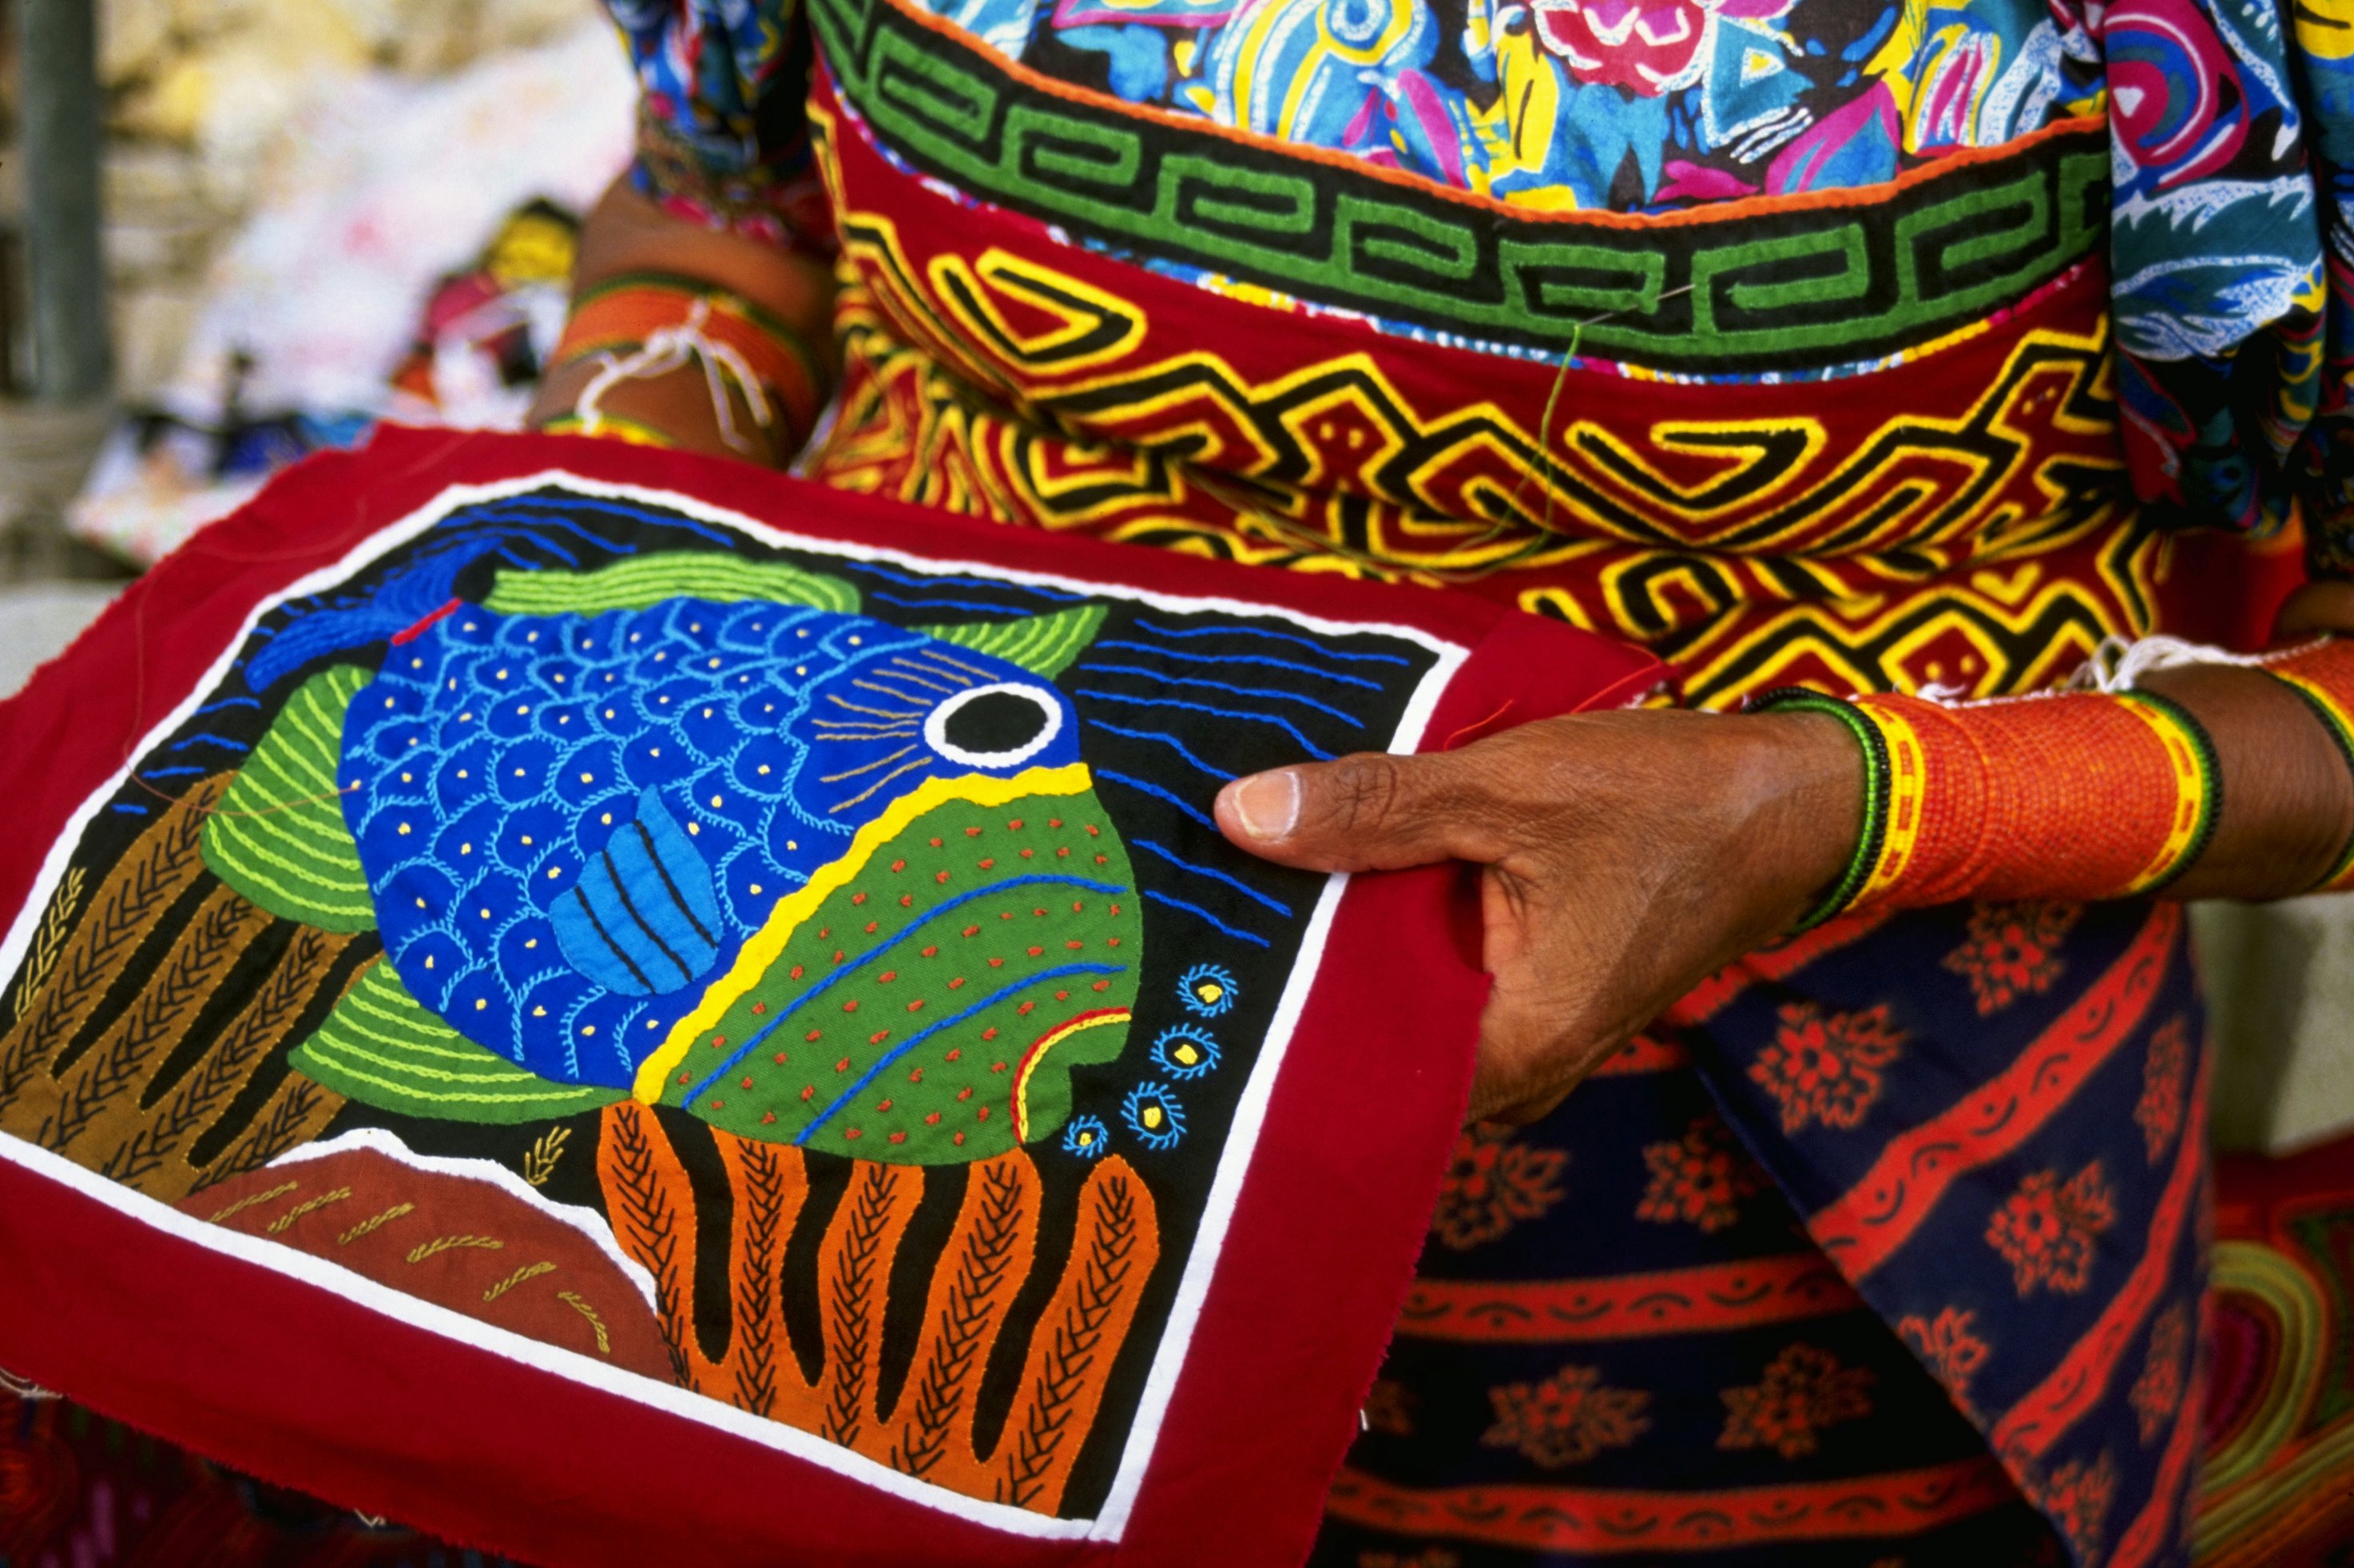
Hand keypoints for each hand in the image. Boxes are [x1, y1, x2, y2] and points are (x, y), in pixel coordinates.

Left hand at [1213, 709, 1862, 1123]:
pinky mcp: (1530, 1006)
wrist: (1790, 804)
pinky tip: (1320, 889)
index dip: (1268, 1022)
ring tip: (1230, 902)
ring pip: (1396, 1017)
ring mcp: (1527, 1047)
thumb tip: (1241, 816)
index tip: (1184, 972)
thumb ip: (1376, 807)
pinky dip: (1384, 945)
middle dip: (1287, 987)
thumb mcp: (1509, 785)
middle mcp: (1517, 1077)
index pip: (1354, 1078)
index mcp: (1515, 1051)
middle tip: (1185, 925)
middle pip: (1367, 1050)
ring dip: (1335, 959)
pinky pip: (1431, 990)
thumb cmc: (1667, 801)